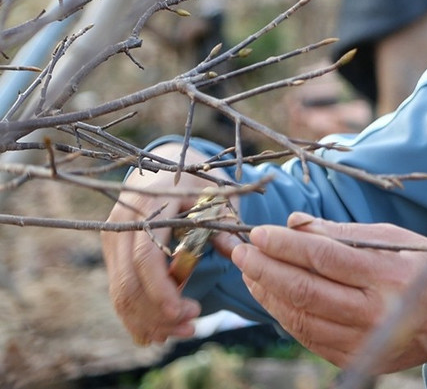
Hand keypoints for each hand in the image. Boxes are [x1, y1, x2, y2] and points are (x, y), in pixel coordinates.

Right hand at [101, 149, 214, 344]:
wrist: (167, 168)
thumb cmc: (199, 184)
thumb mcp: (216, 197)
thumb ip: (223, 225)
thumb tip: (240, 252)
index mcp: (150, 205)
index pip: (147, 257)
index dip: (163, 290)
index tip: (186, 312)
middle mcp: (123, 223)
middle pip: (128, 282)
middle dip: (157, 313)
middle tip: (191, 328)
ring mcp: (113, 238)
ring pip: (119, 293)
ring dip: (148, 320)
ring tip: (182, 331)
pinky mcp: (112, 251)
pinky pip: (118, 290)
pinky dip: (138, 314)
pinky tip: (160, 330)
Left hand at [230, 213, 426, 372]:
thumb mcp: (397, 238)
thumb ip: (345, 233)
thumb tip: (295, 222)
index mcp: (388, 276)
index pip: (324, 257)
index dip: (286, 245)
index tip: (260, 232)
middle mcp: (375, 312)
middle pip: (305, 290)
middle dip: (265, 268)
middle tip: (241, 250)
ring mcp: (363, 341)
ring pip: (300, 317)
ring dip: (267, 293)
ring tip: (249, 270)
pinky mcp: (355, 359)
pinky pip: (308, 337)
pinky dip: (284, 315)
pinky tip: (271, 295)